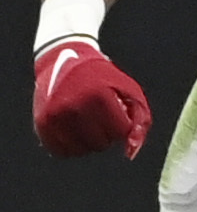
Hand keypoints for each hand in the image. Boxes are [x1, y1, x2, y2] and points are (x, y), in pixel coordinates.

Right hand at [33, 39, 149, 158]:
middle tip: (101, 118)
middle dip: (106, 135)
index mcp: (98, 96)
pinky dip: (70, 147)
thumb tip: (130, 155)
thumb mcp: (129, 91)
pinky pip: (59, 151)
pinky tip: (74, 133)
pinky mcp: (42, 122)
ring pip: (80, 151)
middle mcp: (74, 106)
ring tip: (88, 124)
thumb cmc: (103, 78)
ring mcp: (55, 115)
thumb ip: (139, 122)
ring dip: (89, 143)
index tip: (117, 112)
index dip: (122, 125)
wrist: (64, 57)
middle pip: (100, 144)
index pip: (119, 132)